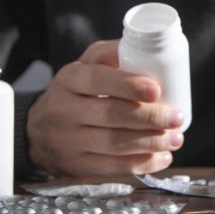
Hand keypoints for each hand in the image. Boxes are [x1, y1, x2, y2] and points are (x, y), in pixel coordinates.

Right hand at [27, 40, 185, 176]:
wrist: (38, 130)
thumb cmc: (75, 92)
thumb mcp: (85, 65)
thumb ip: (112, 54)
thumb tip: (148, 46)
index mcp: (70, 79)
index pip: (98, 80)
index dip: (129, 86)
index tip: (157, 90)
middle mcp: (64, 110)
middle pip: (111, 115)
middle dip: (150, 118)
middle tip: (177, 117)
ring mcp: (67, 141)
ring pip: (115, 144)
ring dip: (152, 142)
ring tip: (176, 138)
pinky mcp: (75, 166)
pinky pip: (113, 167)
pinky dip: (142, 163)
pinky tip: (163, 157)